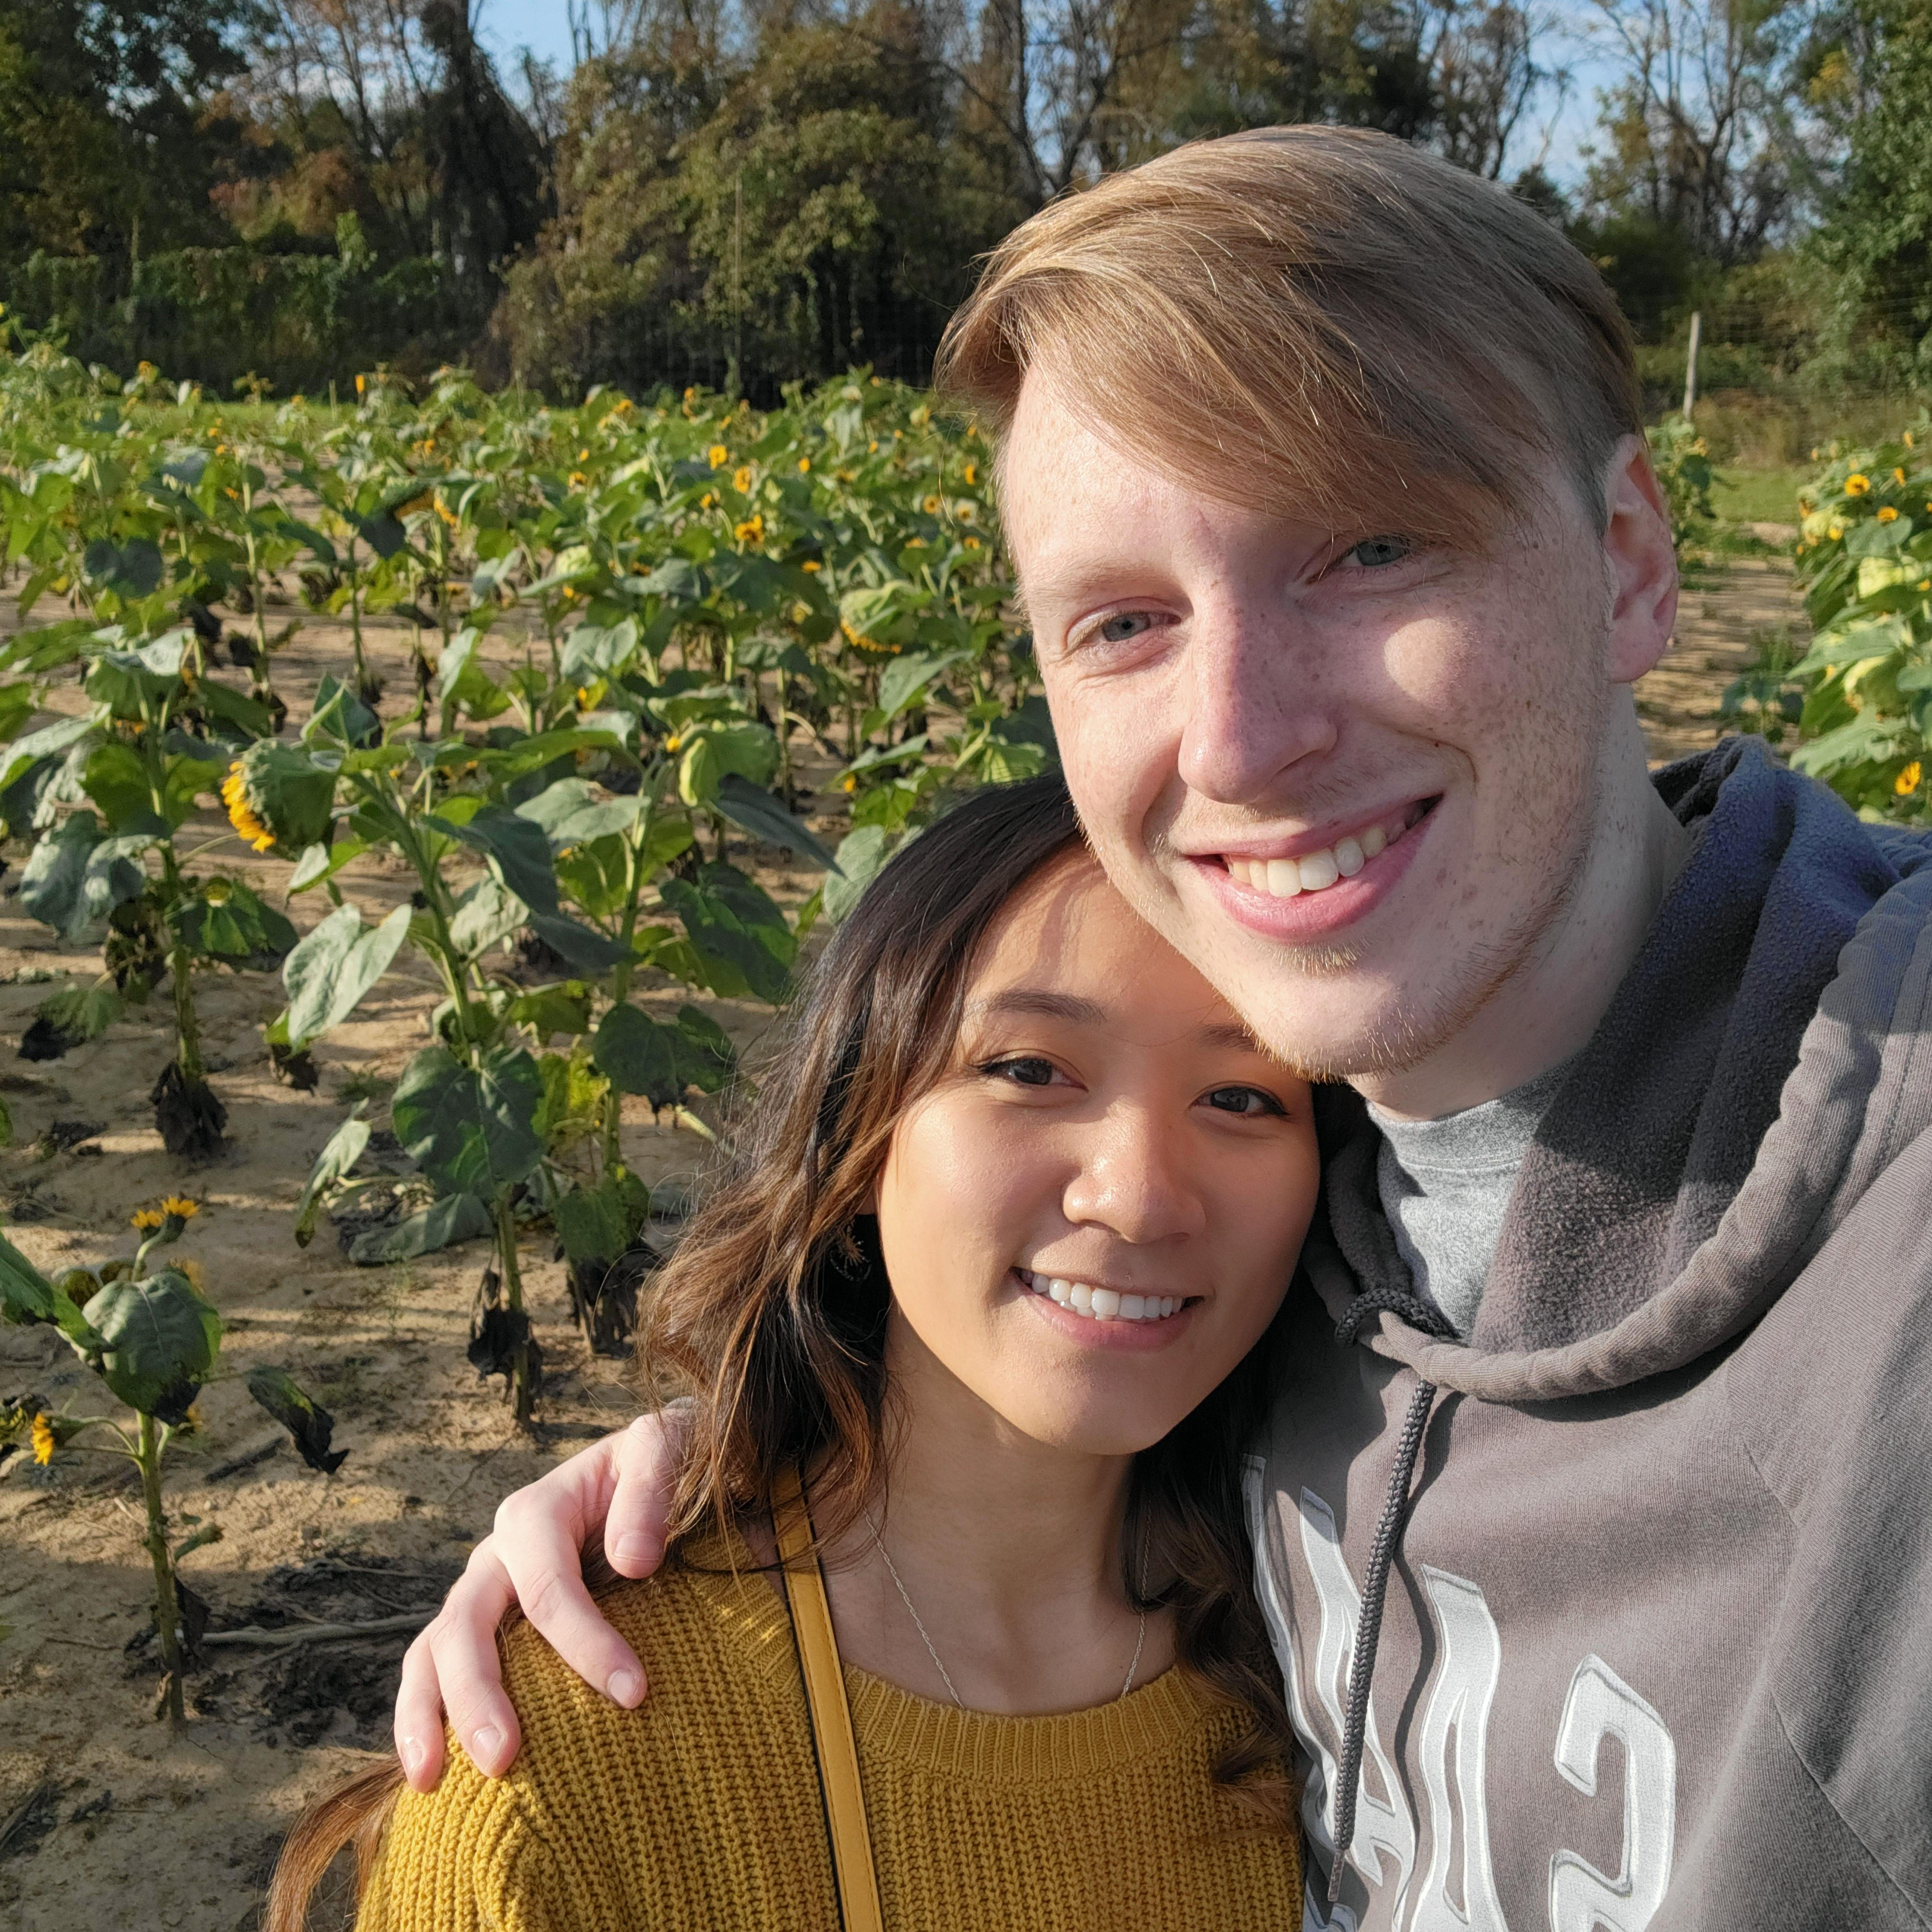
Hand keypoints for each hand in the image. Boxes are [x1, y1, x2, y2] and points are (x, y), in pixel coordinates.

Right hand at [393, 1408, 687, 1791]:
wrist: (655, 1469)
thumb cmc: (667, 1466)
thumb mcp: (669, 1448)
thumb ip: (652, 1490)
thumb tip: (632, 1560)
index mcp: (537, 1512)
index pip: (548, 1586)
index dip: (585, 1641)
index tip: (633, 1693)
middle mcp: (496, 1554)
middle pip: (467, 1623)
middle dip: (479, 1694)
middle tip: (504, 1760)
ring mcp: (481, 1592)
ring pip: (431, 1651)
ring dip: (430, 1715)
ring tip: (434, 1781)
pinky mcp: (480, 1628)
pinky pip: (432, 1671)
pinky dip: (421, 1719)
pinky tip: (427, 1776)